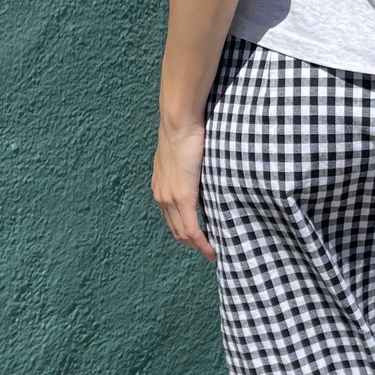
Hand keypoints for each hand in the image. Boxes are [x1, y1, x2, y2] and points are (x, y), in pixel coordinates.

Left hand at [152, 121, 215, 260]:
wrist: (179, 122)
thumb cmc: (185, 131)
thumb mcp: (183, 154)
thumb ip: (189, 168)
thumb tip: (201, 170)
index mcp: (160, 186)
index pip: (171, 217)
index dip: (184, 232)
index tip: (199, 239)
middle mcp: (161, 195)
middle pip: (175, 230)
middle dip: (191, 243)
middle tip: (209, 250)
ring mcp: (170, 198)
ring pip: (183, 233)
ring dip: (198, 246)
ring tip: (213, 253)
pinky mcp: (183, 197)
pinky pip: (193, 228)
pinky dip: (202, 243)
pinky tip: (212, 250)